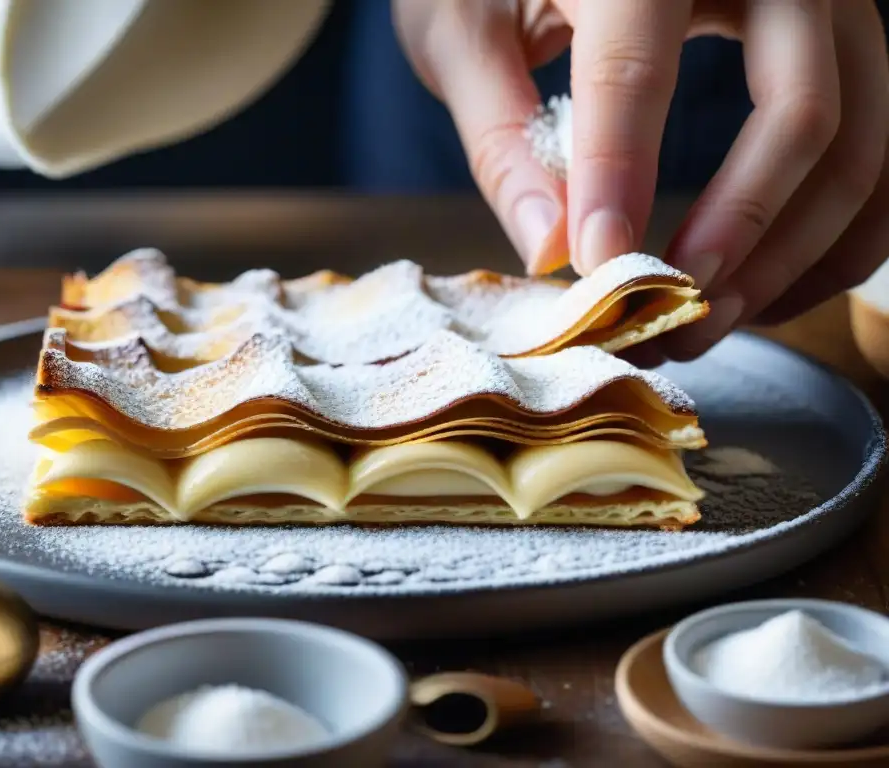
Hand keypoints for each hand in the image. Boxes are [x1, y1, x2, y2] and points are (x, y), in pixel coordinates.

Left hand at [394, 0, 888, 358]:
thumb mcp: (464, 32)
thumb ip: (502, 138)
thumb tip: (554, 252)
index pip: (635, 71)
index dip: (619, 182)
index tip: (601, 273)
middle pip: (800, 110)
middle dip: (738, 235)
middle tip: (673, 313)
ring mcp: (821, 1)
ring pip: (857, 140)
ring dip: (793, 253)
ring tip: (710, 319)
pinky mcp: (842, 42)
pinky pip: (877, 150)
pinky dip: (836, 235)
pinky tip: (766, 287)